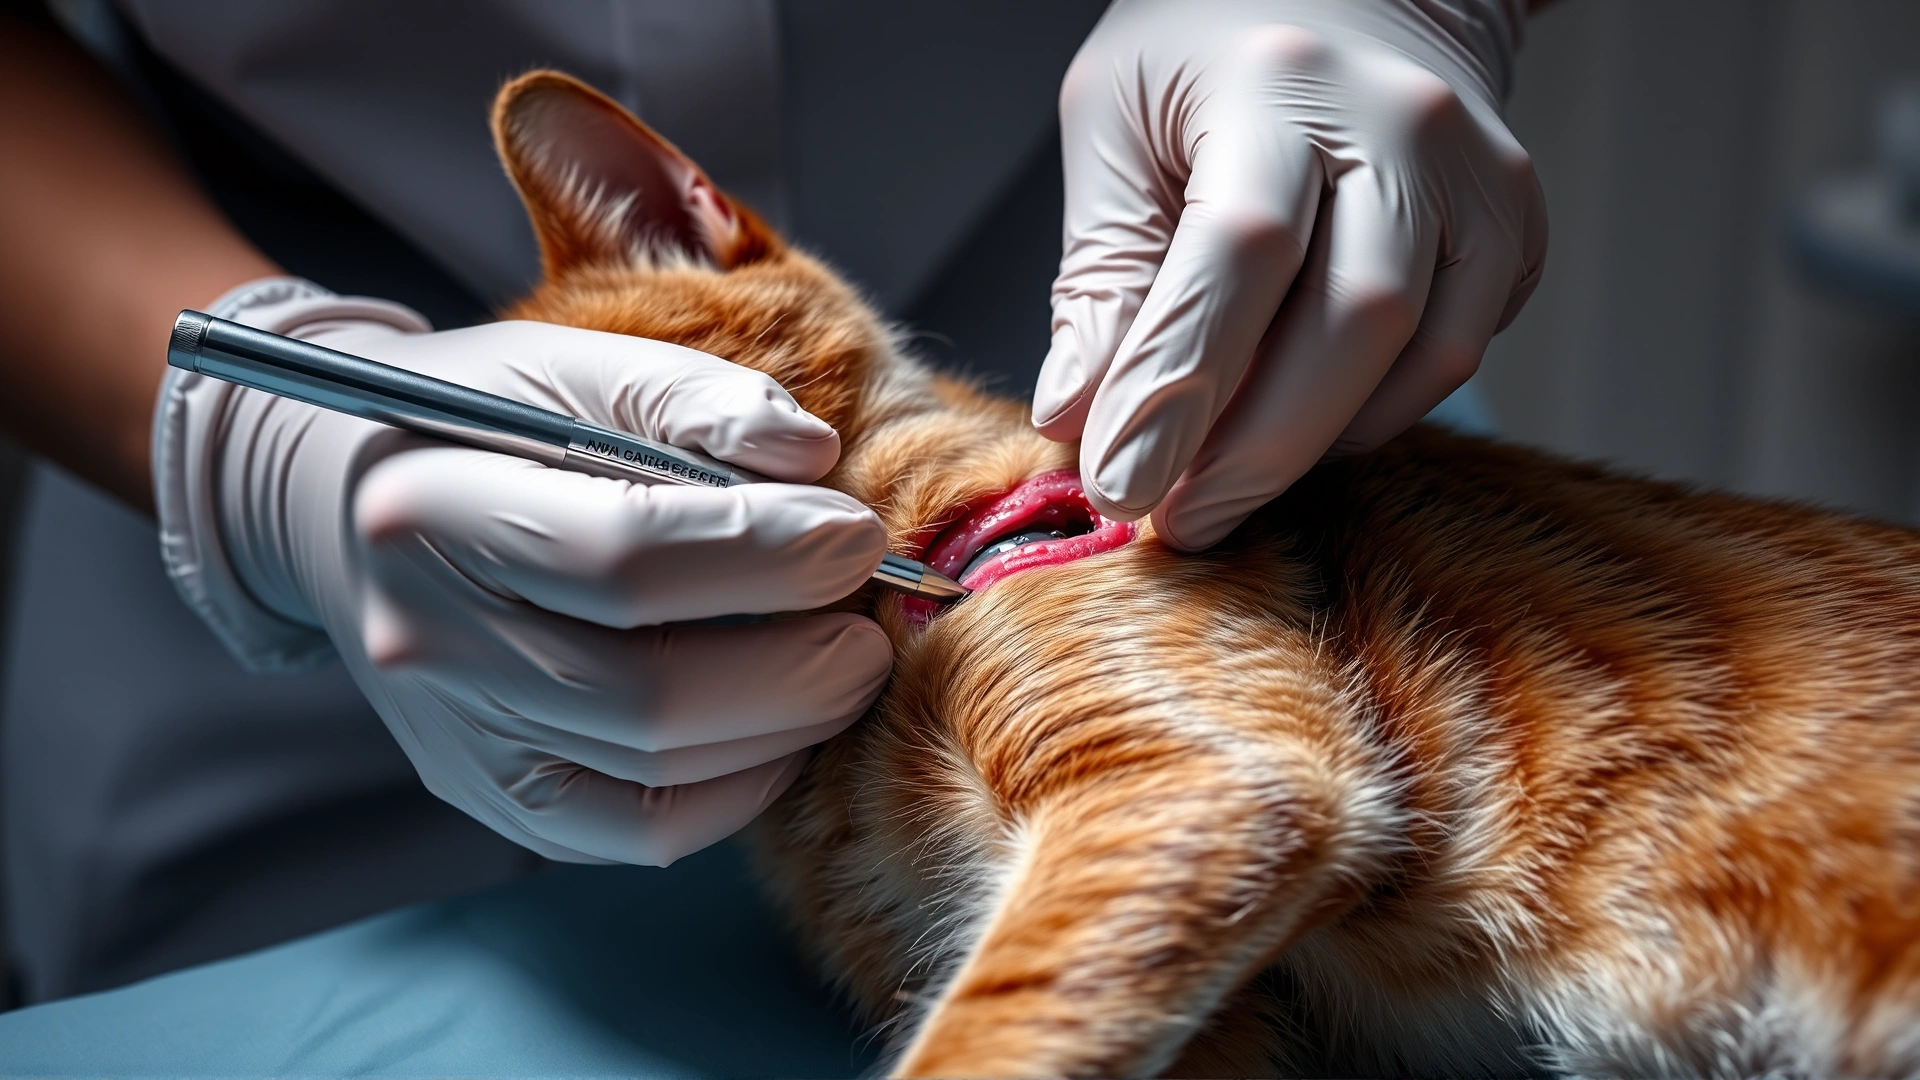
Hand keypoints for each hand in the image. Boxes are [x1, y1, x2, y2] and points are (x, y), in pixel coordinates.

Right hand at [155, 281, 892, 863]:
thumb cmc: (486, 424)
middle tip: (870, 622)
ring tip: (841, 663)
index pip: (623, 556)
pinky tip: (781, 727)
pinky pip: (640, 830)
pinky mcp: (494, 796)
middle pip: (651, 691)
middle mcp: (428, 644)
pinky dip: (738, 788)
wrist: (352, 507)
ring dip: (788, 724)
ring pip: (658, 772)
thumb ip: (692, 397)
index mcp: (433, 511)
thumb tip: (810, 458)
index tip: (857, 533)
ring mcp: (457, 738)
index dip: (764, 554)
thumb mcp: (574, 367)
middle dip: (799, 663)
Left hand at [1034, 0, 1545, 549]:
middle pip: (1349, 321)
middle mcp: (1400, 123)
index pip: (1237, 255)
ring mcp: (1476, 175)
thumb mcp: (1115, 126)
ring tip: (1227, 478)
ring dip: (1314, 444)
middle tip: (1179, 520)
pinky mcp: (1517, 224)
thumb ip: (1100, 276)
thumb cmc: (1210, 54)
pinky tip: (1305, 417)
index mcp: (1277, 82)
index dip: (1180, 385)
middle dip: (1255, 449)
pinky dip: (1372, 412)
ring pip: (1418, 355)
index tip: (1124, 486)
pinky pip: (1453, 355)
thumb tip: (1077, 417)